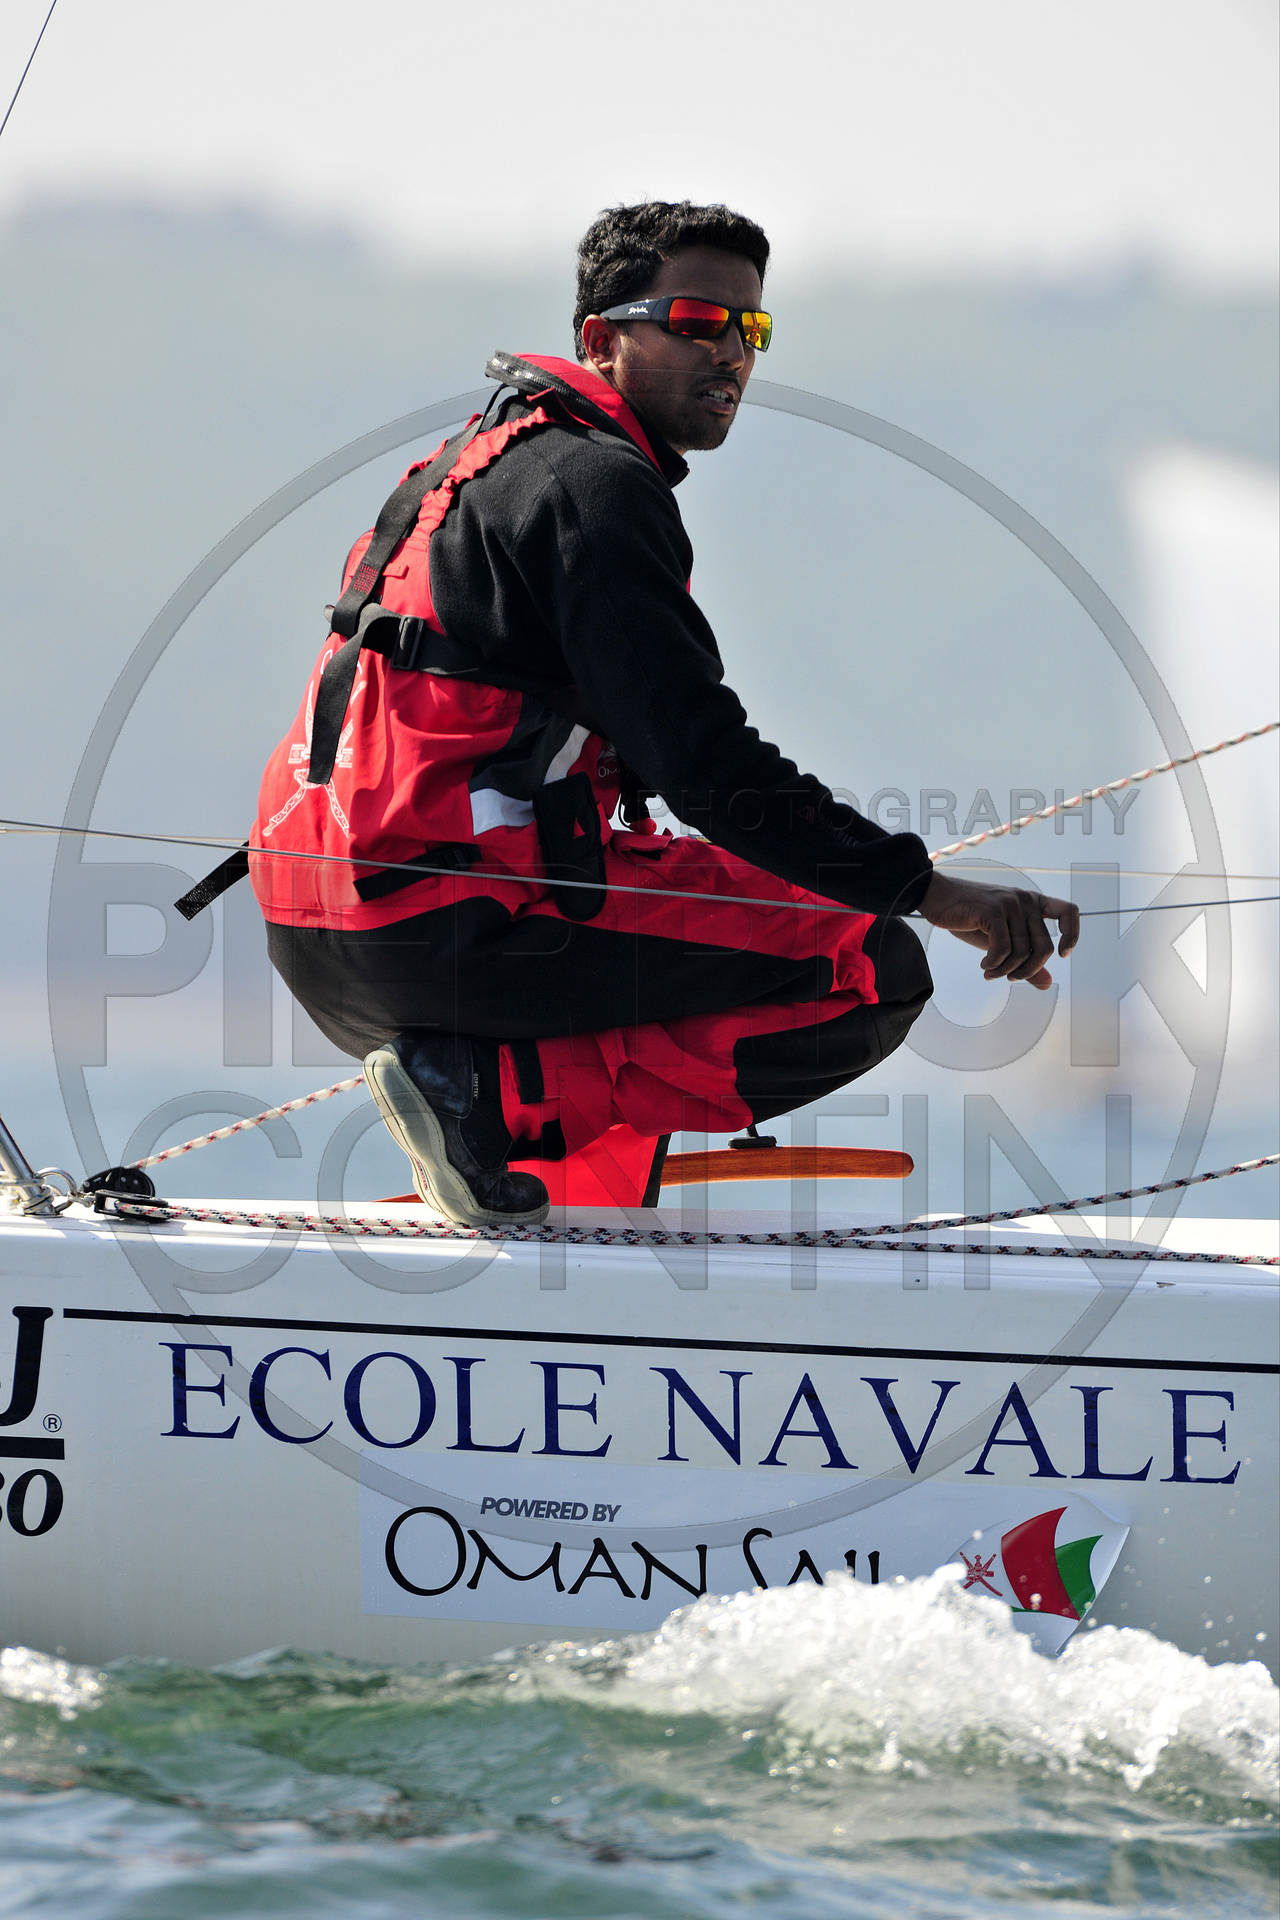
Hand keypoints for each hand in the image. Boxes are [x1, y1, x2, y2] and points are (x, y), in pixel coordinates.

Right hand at [918, 871, 1079, 989]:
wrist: (938, 898)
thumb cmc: (970, 918)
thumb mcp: (1002, 940)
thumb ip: (1025, 959)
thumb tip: (1047, 984)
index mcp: (1033, 902)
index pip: (1069, 912)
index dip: (1071, 935)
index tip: (1061, 955)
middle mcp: (1026, 900)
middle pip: (1044, 948)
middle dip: (1027, 971)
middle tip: (1009, 978)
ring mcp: (1010, 904)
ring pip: (1023, 953)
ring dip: (1005, 971)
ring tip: (990, 972)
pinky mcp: (994, 911)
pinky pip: (1004, 949)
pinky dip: (995, 964)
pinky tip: (984, 965)